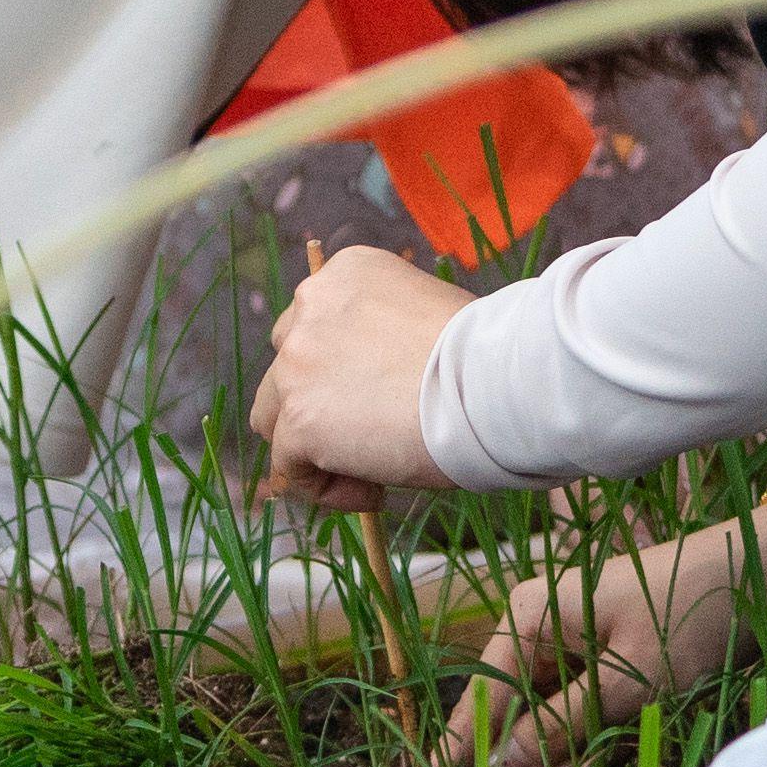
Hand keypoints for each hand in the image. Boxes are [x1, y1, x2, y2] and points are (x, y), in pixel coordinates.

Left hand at [257, 245, 470, 507]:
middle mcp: (310, 307)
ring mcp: (297, 364)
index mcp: (344, 273)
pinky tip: (376, 492)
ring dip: (311, 446)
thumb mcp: (426, 314)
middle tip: (372, 434)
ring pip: (273, 417)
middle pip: (287, 366)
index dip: (344, 370)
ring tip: (370, 471)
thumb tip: (378, 382)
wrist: (493, 383)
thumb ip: (384, 334)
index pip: (317, 324)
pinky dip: (327, 489)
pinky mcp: (298, 421)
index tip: (387, 397)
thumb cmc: (485, 356)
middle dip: (318, 402)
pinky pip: (290, 470)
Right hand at [388, 497, 766, 766]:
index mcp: (528, 618)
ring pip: (533, 720)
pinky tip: (597, 753)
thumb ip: (559, 728)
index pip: (477, 705)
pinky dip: (574, 739)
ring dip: (552, 755)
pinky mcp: (587, 655)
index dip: (448, 760)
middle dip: (516, 762)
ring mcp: (559, 641)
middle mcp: (532, 626)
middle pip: (500, 717)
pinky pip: (562, 710)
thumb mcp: (628, 682)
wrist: (755, 571)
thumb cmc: (692, 616)